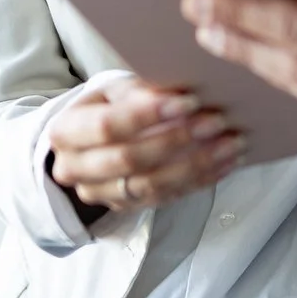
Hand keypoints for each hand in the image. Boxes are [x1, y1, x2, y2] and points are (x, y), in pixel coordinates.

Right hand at [44, 75, 243, 213]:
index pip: (107, 126)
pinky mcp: (125, 208)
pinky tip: (225, 162)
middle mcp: (75, 169)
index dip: (148, 115)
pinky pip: (166, 198)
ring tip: (231, 144)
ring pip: (151, 185)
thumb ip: (140, 91)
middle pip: (130, 159)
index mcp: (66, 131)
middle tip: (217, 122)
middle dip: (178, 140)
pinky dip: (199, 180)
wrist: (92, 141)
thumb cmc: (109, 105)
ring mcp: (100, 194)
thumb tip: (179, 91)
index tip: (189, 101)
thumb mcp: (116, 89)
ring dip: (196, 164)